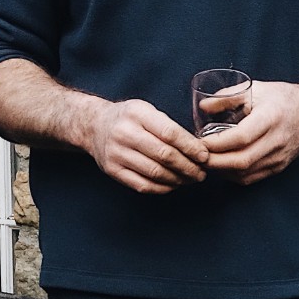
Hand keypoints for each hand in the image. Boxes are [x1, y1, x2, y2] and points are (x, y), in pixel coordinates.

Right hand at [85, 99, 209, 194]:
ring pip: (155, 173)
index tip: (205, 156)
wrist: (94, 126)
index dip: (191, 147)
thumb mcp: (146, 110)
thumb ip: (168, 126)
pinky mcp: (112, 170)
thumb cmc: (128, 118)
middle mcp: (124, 133)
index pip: (170, 133)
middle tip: (201, 172)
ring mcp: (116, 153)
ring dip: (178, 180)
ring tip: (190, 179)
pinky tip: (173, 185)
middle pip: (164, 155)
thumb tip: (197, 149)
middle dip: (188, 167)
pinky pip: (143, 185)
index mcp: (137, 114)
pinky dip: (162, 188)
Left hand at [199, 80, 298, 184]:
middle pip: (241, 161)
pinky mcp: (278, 167)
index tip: (198, 141)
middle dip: (214, 162)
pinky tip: (221, 166)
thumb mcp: (256, 89)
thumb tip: (203, 106)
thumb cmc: (284, 98)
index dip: (216, 143)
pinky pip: (251, 178)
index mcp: (271, 118)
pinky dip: (232, 175)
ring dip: (221, 170)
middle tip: (196, 156)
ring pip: (245, 173)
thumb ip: (228, 96)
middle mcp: (276, 141)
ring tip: (205, 161)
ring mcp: (279, 157)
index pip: (240, 137)